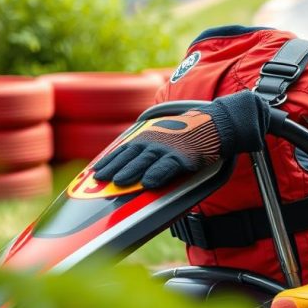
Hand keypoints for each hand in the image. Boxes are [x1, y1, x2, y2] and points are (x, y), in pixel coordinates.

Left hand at [92, 110, 221, 188]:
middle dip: (114, 168)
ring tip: (118, 182)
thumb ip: (146, 147)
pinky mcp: (183, 157)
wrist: (212, 124)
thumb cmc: (185, 135)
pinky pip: (168, 166)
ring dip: (131, 171)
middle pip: (129, 157)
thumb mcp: (161, 136)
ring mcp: (168, 149)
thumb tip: (130, 164)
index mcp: (147, 138)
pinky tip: (148, 183)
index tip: (95, 171)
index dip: (109, 161)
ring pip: (145, 161)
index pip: (123, 151)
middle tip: (100, 179)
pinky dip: (158, 174)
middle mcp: (154, 142)